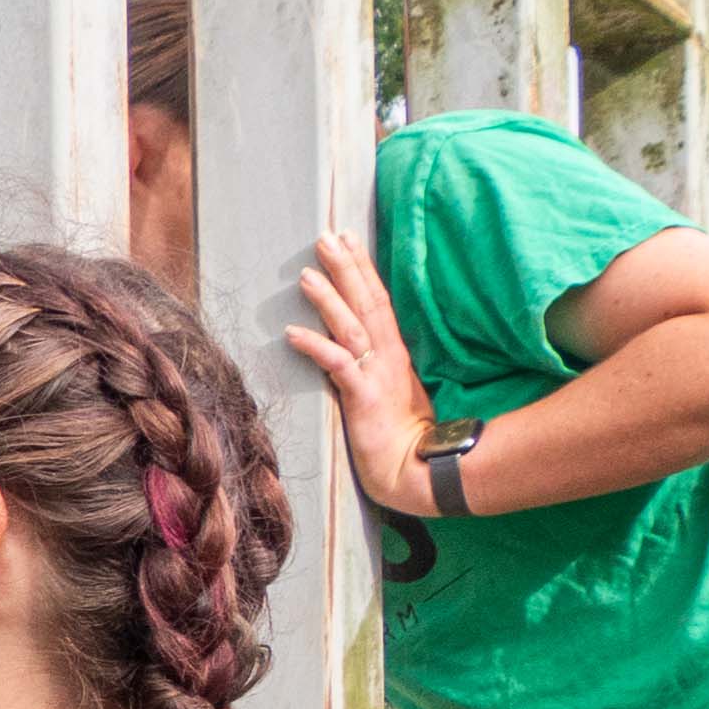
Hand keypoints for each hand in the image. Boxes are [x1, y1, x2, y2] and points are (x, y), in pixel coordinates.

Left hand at [285, 226, 442, 513]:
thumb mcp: (392, 391)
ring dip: (328, 298)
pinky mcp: (364, 398)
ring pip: (351, 326)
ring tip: (305, 273)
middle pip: (366, 302)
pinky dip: (315, 345)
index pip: (378, 301)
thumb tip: (355, 348)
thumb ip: (376, 366)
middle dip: (346, 267)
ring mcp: (377, 375)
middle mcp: (388, 356)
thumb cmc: (404, 437)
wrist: (415, 471)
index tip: (348, 239)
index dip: (363, 268)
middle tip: (326, 237)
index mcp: (395, 353)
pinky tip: (292, 332)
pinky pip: (338, 364)